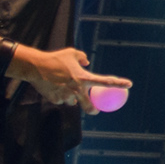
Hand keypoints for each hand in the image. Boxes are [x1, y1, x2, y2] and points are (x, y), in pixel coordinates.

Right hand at [11, 47, 130, 107]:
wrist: (35, 67)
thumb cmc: (55, 58)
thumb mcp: (71, 53)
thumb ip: (82, 58)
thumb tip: (87, 62)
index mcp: (83, 78)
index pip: (105, 82)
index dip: (118, 83)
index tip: (129, 84)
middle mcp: (76, 90)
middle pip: (88, 106)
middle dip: (92, 110)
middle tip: (94, 110)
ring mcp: (65, 96)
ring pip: (72, 102)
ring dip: (72, 98)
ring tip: (63, 87)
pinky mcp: (55, 100)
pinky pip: (61, 100)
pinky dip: (60, 95)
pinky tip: (54, 87)